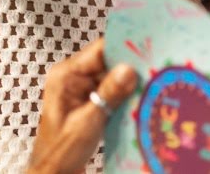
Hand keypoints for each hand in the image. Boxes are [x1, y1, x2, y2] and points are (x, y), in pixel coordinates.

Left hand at [29, 37, 138, 173]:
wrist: (54, 173)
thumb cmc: (61, 151)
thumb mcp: (87, 122)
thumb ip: (108, 94)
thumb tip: (129, 69)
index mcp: (65, 75)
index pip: (98, 50)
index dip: (123, 48)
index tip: (147, 49)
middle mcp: (73, 77)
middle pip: (108, 62)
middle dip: (130, 66)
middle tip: (155, 69)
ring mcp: (81, 89)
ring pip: (112, 76)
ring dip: (129, 82)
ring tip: (151, 83)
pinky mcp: (90, 101)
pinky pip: (111, 90)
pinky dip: (124, 95)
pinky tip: (140, 98)